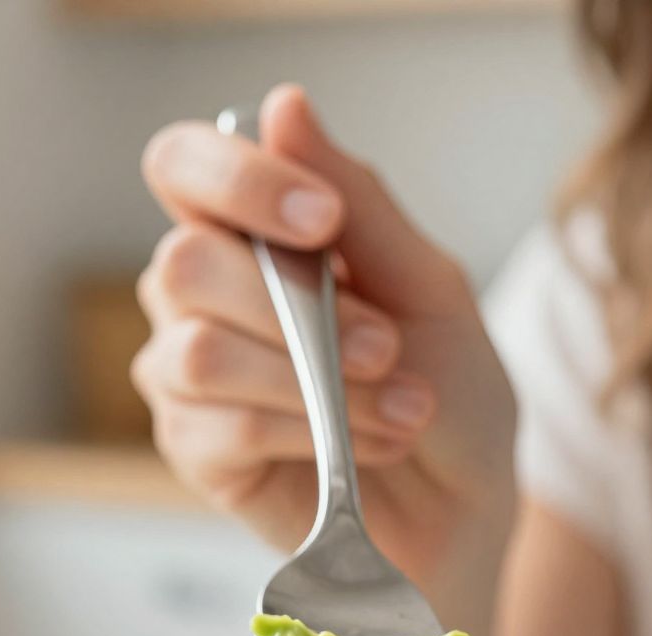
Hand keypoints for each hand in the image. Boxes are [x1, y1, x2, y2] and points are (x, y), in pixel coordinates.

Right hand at [135, 85, 518, 630]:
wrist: (467, 513)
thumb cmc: (450, 393)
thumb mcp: (429, 287)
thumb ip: (359, 204)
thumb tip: (283, 106)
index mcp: (251, 229)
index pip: (185, 166)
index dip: (239, 181)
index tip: (325, 223)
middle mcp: (200, 292)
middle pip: (184, 262)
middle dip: (300, 312)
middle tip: (389, 348)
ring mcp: (186, 373)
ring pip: (198, 351)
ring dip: (318, 384)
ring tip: (398, 410)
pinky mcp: (195, 452)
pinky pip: (220, 426)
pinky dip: (307, 436)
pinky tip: (361, 451)